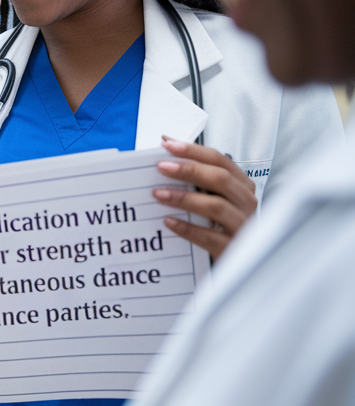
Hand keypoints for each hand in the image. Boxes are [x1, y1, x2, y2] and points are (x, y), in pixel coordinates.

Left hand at [154, 137, 257, 259]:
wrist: (233, 261)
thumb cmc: (218, 224)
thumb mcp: (210, 198)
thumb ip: (194, 176)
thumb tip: (166, 144)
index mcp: (241, 186)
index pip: (220, 160)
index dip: (194, 151)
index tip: (167, 145)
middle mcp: (246, 203)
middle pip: (220, 179)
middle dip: (189, 169)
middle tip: (161, 167)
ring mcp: (242, 226)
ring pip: (216, 206)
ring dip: (184, 198)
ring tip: (158, 194)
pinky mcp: (232, 249)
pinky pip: (209, 236)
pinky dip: (187, 228)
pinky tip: (168, 222)